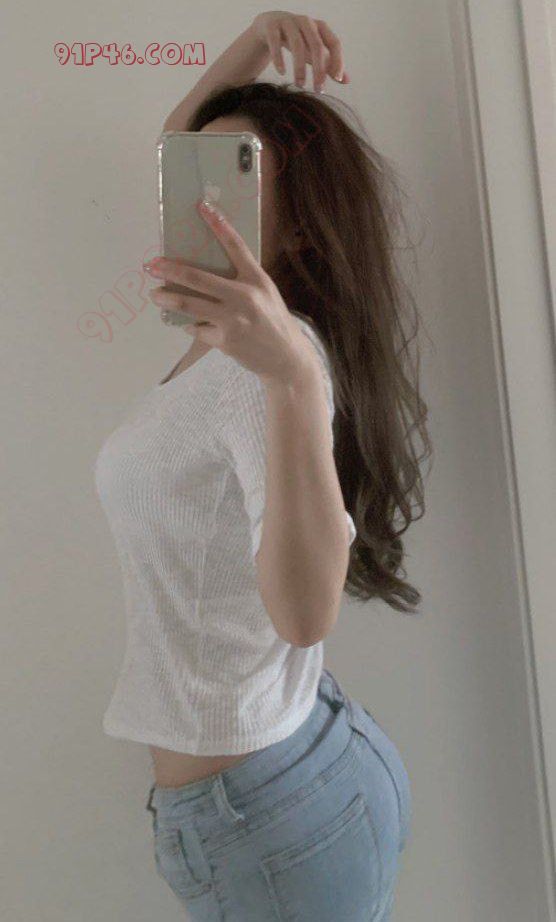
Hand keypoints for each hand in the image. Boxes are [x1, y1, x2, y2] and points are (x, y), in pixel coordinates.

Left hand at [144, 200, 320, 386]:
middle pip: (198, 278)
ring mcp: (233, 320)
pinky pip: (197, 329)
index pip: (236, 246)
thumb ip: (242, 280)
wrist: (286, 357)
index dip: (218, 224)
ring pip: (190, 305)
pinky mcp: (225, 340)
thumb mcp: (265, 293)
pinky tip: (188, 324)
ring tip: (155, 295)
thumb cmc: (272, 320)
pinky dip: (190, 325)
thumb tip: (206, 272)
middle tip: (152, 265)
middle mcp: (245, 297)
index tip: (202, 206)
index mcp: (257, 279)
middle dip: (170, 270)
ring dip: (167, 299)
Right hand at [251, 11, 348, 92]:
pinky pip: (275, 42)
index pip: (334, 43)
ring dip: (299, 67)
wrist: (269, 26)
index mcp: (320, 27)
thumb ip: (328, 64)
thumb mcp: (313, 52)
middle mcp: (306, 22)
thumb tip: (346, 81)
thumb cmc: (297, 40)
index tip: (337, 80)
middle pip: (316, 44)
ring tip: (300, 85)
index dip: (337, 60)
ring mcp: (288, 22)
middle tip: (318, 89)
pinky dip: (279, 58)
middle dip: (319, 68)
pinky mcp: (271, 26)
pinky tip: (282, 73)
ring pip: (297, 44)